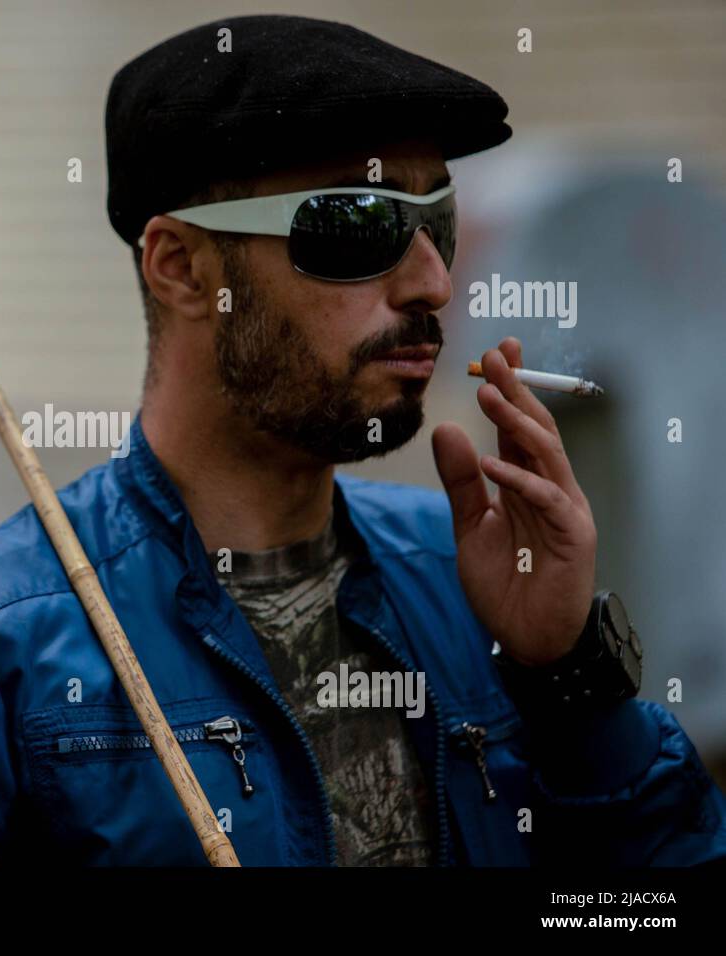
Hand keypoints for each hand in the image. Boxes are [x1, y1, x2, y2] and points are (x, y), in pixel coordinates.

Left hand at [431, 337, 595, 665]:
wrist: (527, 639)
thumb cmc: (505, 583)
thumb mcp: (470, 527)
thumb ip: (459, 482)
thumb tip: (446, 429)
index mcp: (525, 483)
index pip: (517, 428)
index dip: (508, 390)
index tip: (495, 353)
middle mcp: (549, 488)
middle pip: (535, 430)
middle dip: (516, 390)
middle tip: (497, 356)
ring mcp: (565, 510)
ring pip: (546, 454)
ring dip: (517, 423)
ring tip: (490, 394)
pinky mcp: (573, 536)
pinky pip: (547, 500)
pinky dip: (519, 480)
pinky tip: (491, 464)